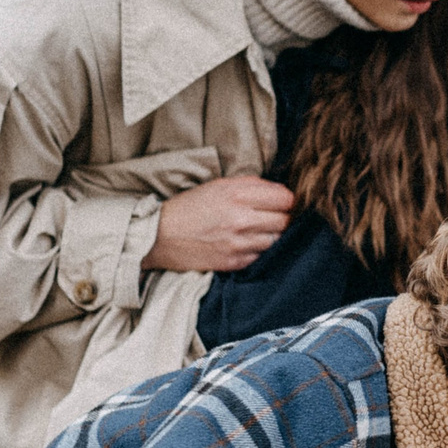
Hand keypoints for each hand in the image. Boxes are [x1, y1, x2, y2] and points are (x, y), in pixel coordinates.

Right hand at [143, 176, 293, 272]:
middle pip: (286, 221)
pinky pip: (262, 256)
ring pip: (277, 240)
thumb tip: (279, 191)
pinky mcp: (235, 262)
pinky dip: (259, 251)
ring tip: (260, 232)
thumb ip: (251, 185)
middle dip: (284, 219)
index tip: (282, 203)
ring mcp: (239, 243)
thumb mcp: (219, 185)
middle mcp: (242, 218)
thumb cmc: (190, 207)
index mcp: (238, 194)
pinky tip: (247, 244)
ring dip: (273, 236)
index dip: (288, 201)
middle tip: (274, 218)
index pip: (286, 198)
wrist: (159, 236)